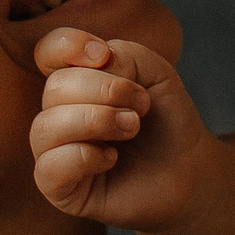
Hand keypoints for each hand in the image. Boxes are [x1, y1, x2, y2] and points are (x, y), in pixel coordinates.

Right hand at [30, 29, 210, 228]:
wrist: (189, 170)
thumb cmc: (167, 122)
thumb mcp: (155, 73)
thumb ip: (124, 54)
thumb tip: (94, 65)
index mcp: (75, 81)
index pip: (48, 52)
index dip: (68, 46)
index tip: (103, 54)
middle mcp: (58, 113)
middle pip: (55, 87)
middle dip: (106, 91)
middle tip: (141, 107)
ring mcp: (54, 152)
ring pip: (46, 126)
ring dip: (98, 121)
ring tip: (132, 128)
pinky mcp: (58, 189)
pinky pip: (49, 167)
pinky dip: (85, 157)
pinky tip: (111, 159)